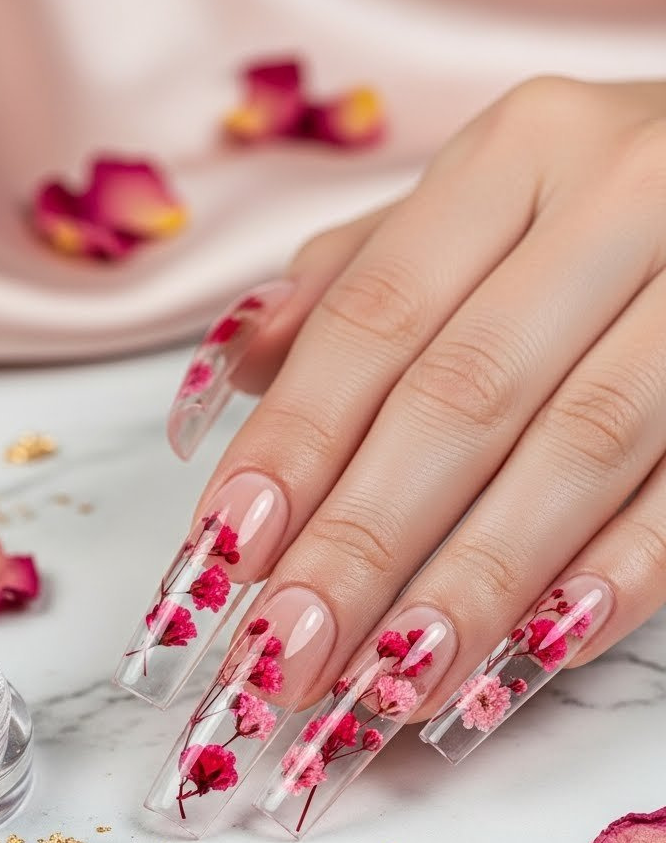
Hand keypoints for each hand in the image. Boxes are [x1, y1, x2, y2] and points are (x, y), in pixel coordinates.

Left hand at [123, 77, 665, 836]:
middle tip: (288, 656)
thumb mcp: (486, 203)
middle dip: (362, 540)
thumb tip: (233, 375)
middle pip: (463, 396)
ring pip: (579, 451)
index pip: (376, 316)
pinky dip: (612, 582)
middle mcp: (618, 202)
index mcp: (518, 155)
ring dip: (477, 584)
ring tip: (390, 688)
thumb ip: (365, 277)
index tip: (223, 556)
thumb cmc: (607, 208)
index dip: (295, 443)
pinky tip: (531, 659)